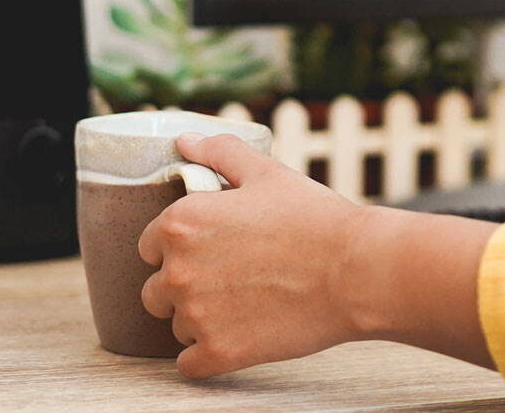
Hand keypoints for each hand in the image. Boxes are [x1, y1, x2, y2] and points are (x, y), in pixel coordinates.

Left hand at [139, 131, 369, 378]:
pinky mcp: (216, 354)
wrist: (355, 269)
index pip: (148, 244)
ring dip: (203, 318)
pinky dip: (211, 352)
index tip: (216, 245)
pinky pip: (190, 363)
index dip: (183, 243)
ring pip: (177, 326)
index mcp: (182, 223)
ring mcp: (195, 317)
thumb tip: (184, 140)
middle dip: (188, 284)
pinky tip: (245, 331)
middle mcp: (178, 271)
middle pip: (156, 290)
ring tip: (250, 300)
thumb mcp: (268, 172)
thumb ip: (219, 153)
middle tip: (236, 274)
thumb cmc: (314, 217)